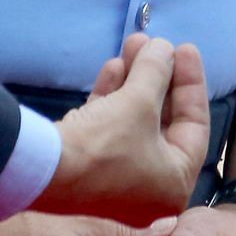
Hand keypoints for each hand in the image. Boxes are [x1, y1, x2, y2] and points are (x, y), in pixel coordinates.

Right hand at [37, 37, 212, 224]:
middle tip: (153, 44)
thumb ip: (157, 70)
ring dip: (133, 82)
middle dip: (157, 77)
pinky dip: (112, 98)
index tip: (184, 48)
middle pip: (163, 121)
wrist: (40, 171)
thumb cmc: (104, 145)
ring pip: (134, 122)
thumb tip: (164, 49)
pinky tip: (111, 67)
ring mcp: (116, 182)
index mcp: (173, 185)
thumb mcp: (139, 102)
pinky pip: (110, 129)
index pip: (195, 126)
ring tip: (131, 46)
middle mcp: (148, 190)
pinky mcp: (88, 170)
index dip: (192, 82)